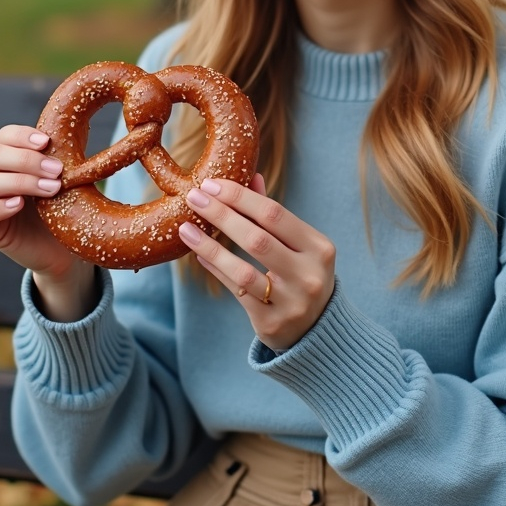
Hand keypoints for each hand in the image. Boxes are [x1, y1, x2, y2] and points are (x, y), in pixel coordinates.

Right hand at [0, 125, 96, 319]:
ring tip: (51, 189)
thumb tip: (84, 123)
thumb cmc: (68, 208)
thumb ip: (67, 155)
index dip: (21, 136)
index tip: (47, 142)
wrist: (65, 251)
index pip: (4, 136)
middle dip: (26, 160)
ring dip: (19, 181)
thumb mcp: (69, 180)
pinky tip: (19, 204)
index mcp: (13, 160)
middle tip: (58, 171)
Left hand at [179, 174, 335, 351]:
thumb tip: (251, 176)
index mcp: (320, 248)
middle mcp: (309, 274)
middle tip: (194, 198)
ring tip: (186, 228)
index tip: (213, 185)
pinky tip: (199, 253)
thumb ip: (274, 215)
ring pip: (243, 270)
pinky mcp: (272, 323)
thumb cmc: (302, 274)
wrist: (317, 329)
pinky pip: (237, 291)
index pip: (275, 214)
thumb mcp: (298, 244)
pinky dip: (217, 269)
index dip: (241, 197)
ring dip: (210, 246)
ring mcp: (292, 302)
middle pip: (258, 238)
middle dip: (222, 214)